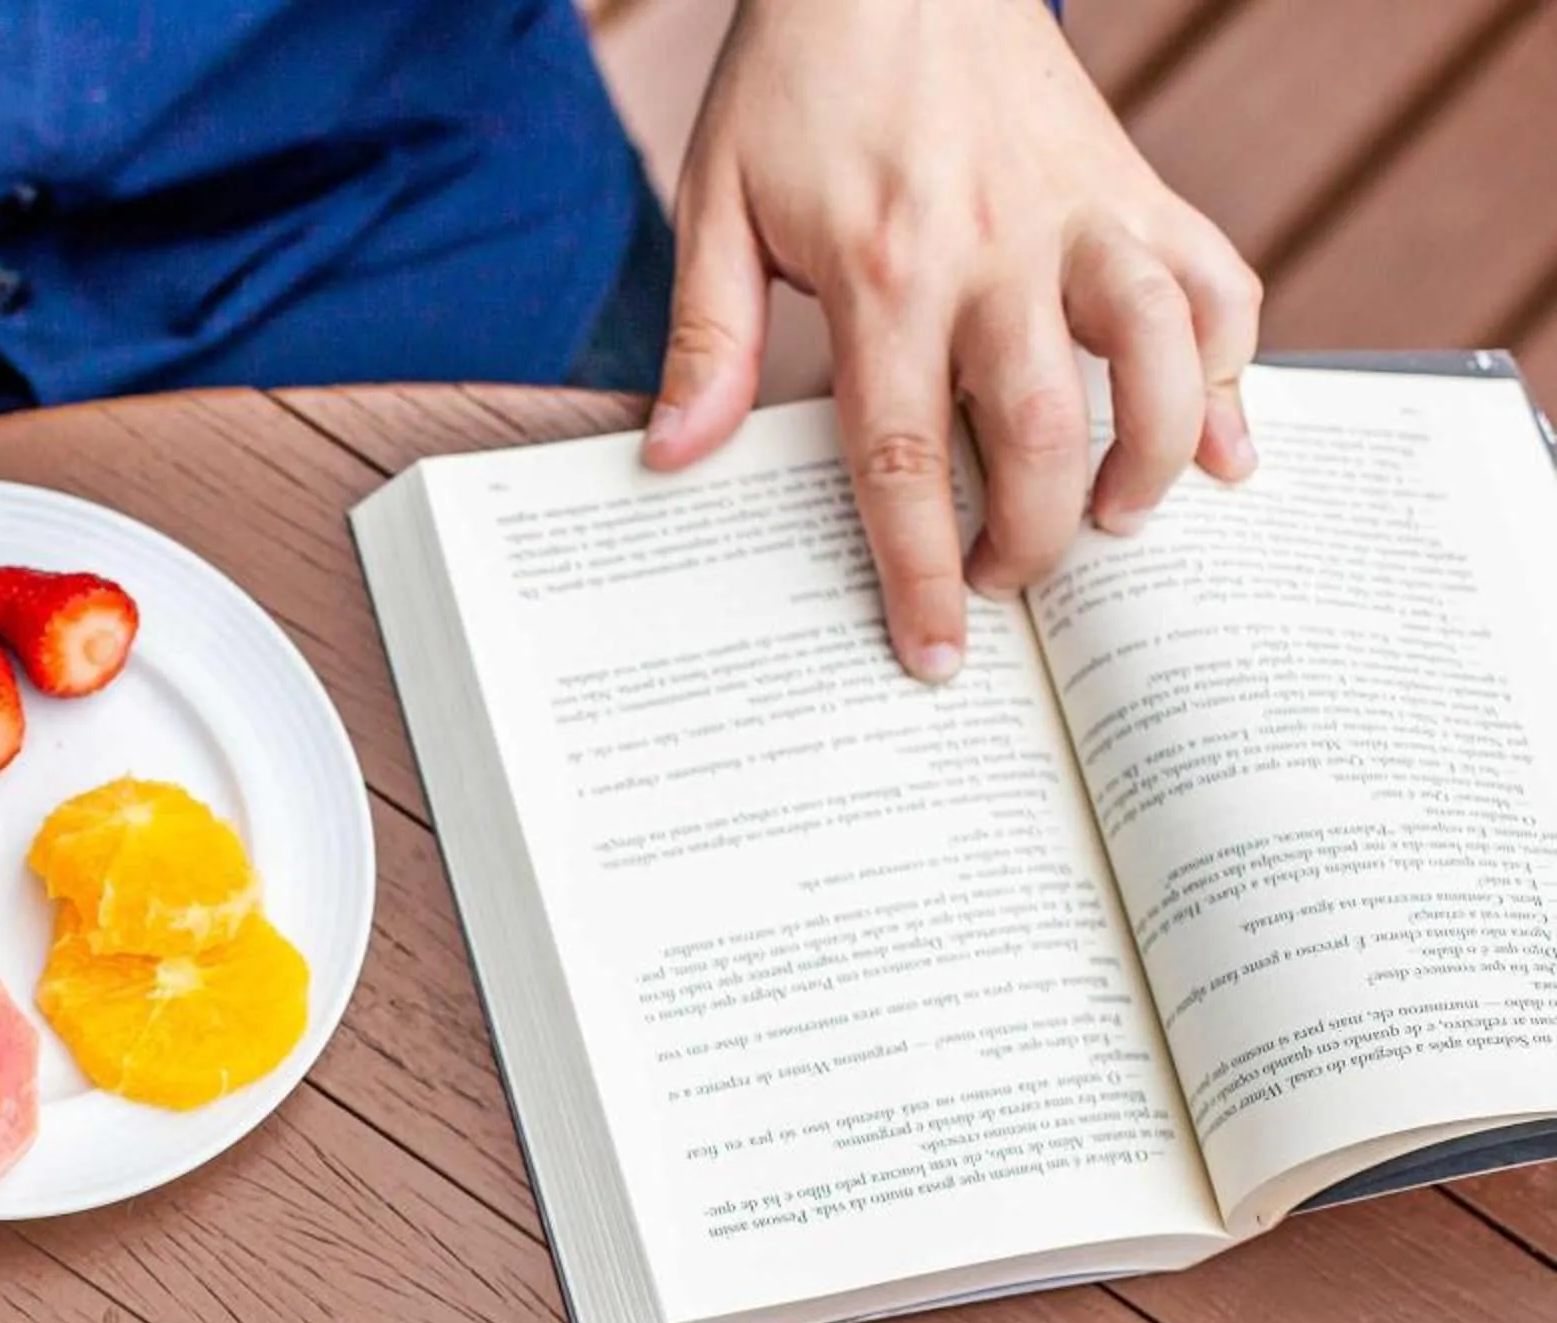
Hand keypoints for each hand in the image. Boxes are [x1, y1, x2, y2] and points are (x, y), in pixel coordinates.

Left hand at [643, 0, 1262, 678]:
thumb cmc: (797, 82)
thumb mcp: (716, 201)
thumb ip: (704, 339)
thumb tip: (676, 460)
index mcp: (885, 275)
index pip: (905, 458)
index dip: (921, 570)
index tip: (934, 654)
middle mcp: (997, 252)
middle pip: (1039, 431)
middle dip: (1032, 540)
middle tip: (1005, 591)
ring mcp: (1081, 217)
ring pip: (1162, 355)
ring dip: (1153, 456)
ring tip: (1118, 522)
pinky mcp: (1135, 186)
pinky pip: (1215, 280)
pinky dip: (1233, 365)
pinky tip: (1222, 439)